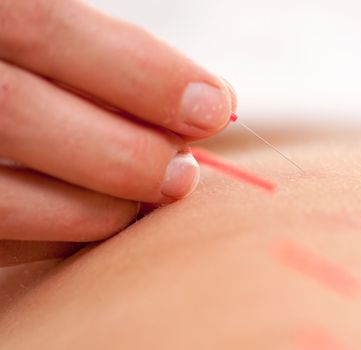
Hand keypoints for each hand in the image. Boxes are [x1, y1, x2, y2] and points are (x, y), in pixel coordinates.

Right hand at [0, 0, 236, 245]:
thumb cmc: (25, 60)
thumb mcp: (41, 30)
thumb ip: (101, 59)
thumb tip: (202, 103)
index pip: (47, 25)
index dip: (142, 72)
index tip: (215, 106)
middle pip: (18, 112)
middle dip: (124, 151)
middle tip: (184, 172)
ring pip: (0, 194)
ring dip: (99, 207)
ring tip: (155, 196)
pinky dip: (59, 237)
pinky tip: (103, 219)